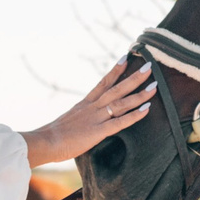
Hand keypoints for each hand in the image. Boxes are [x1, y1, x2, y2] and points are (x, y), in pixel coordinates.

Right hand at [22, 60, 157, 167]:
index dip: (115, 70)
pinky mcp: (98, 132)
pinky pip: (120, 122)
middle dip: (134, 77)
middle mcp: (92, 107)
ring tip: (155, 85)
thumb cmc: (53, 136)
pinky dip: (134, 115)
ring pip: (122, 102)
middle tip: (149, 65)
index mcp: (85, 104)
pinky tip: (147, 109)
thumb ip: (79, 119)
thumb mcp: (68, 121)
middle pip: (117, 88)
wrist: (44, 141)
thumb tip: (82, 122)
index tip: (126, 58)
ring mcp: (96, 118)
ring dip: (139, 94)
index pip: (103, 83)